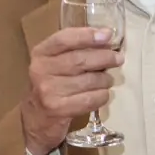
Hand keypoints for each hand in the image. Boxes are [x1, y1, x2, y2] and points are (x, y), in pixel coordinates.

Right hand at [20, 27, 123, 154]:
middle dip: (104, 58)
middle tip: (118, 59)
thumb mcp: (55, 63)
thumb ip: (75, 49)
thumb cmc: (52, 85)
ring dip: (104, 80)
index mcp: (40, 53)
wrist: (37, 119)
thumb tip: (106, 36)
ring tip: (108, 80)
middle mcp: (41, 70)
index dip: (87, 35)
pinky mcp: (58, 109)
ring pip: (88, 80)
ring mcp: (48, 91)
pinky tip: (103, 94)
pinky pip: (90, 99)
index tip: (108, 35)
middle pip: (80, 60)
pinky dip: (102, 96)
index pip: (65, 39)